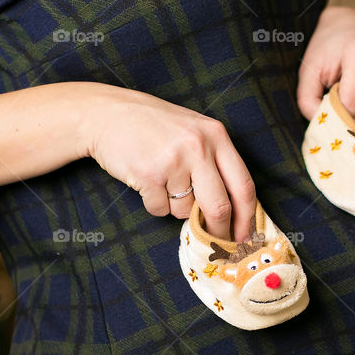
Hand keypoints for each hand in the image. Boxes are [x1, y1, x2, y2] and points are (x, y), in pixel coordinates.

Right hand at [79, 85, 255, 241]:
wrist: (107, 112)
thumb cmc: (153, 125)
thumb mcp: (194, 131)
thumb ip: (215, 162)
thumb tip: (233, 210)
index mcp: (216, 136)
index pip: (243, 186)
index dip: (247, 218)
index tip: (244, 237)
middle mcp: (198, 147)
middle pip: (219, 207)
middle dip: (218, 231)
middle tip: (214, 242)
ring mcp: (174, 160)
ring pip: (185, 210)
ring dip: (174, 206)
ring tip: (162, 179)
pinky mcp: (149, 174)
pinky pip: (160, 209)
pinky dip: (154, 203)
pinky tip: (146, 180)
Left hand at [297, 6, 354, 130]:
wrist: (349, 26)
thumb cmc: (326, 49)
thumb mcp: (308, 71)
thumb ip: (307, 100)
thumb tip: (322, 127)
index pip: (351, 103)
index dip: (336, 116)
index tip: (325, 114)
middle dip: (351, 125)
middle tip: (336, 122)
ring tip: (348, 108)